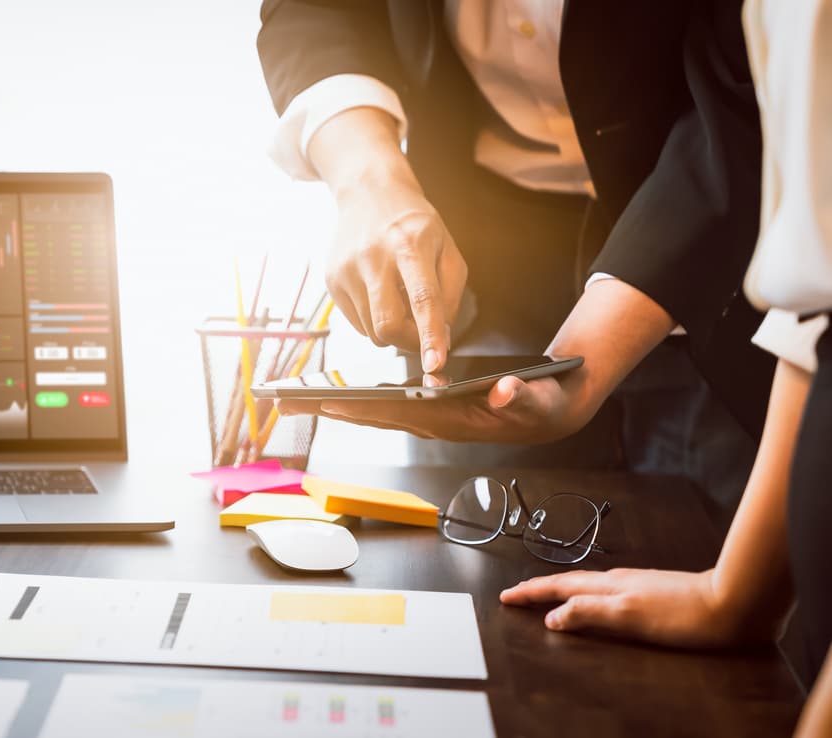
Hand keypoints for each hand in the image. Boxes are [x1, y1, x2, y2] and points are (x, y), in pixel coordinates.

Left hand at [279, 373, 582, 442]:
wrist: (551, 411)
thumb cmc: (542, 405)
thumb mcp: (539, 399)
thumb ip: (520, 396)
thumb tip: (502, 390)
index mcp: (452, 422)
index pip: (399, 413)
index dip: (363, 408)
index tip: (327, 404)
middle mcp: (433, 424)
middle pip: (374, 416)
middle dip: (331, 410)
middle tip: (286, 404)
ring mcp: (430, 419)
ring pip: (376, 413)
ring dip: (338, 407)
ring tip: (298, 400)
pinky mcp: (430, 410)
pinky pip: (387, 406)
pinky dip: (359, 401)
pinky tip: (336, 396)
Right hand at [310, 108, 466, 371]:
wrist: (368, 193)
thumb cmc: (415, 224)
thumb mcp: (447, 248)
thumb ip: (449, 295)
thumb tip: (439, 339)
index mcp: (410, 245)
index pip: (422, 299)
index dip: (430, 335)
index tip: (435, 363)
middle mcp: (373, 257)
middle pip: (387, 325)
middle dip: (408, 341)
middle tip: (421, 335)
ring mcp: (347, 270)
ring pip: (371, 330)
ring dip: (392, 329)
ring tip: (398, 300)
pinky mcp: (331, 281)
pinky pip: (357, 323)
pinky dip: (374, 320)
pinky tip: (379, 294)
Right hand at [500, 568, 772, 648]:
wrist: (733, 603)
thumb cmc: (683, 614)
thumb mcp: (629, 617)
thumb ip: (588, 613)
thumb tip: (552, 617)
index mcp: (607, 587)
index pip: (559, 588)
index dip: (531, 593)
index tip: (506, 597)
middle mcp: (618, 581)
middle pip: (569, 582)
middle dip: (539, 588)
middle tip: (517, 594)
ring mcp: (636, 584)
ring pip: (587, 584)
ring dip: (562, 589)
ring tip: (547, 595)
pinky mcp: (652, 591)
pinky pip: (606, 589)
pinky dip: (587, 594)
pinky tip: (596, 599)